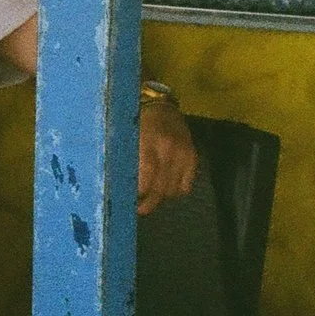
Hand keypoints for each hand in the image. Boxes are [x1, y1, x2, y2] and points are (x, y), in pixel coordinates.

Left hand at [137, 100, 198, 214]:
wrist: (162, 107)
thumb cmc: (138, 123)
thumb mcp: (127, 136)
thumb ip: (126, 160)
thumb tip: (121, 188)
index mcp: (148, 141)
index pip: (146, 176)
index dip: (138, 193)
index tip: (129, 201)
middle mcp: (168, 149)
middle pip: (160, 188)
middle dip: (148, 203)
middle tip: (139, 209)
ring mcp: (183, 154)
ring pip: (173, 191)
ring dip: (161, 197)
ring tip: (151, 196)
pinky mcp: (193, 158)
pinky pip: (185, 187)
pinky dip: (175, 191)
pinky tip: (165, 187)